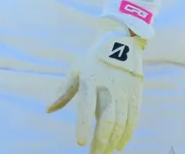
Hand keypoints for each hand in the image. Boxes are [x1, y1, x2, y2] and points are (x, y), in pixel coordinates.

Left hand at [46, 21, 144, 153]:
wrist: (122, 42)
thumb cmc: (93, 59)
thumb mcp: (76, 69)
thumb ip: (63, 91)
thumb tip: (48, 110)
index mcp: (90, 80)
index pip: (87, 106)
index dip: (84, 125)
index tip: (80, 143)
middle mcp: (108, 87)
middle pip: (107, 119)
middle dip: (101, 141)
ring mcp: (124, 91)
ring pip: (121, 122)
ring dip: (113, 141)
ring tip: (105, 153)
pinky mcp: (136, 94)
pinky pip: (133, 118)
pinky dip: (127, 133)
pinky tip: (120, 144)